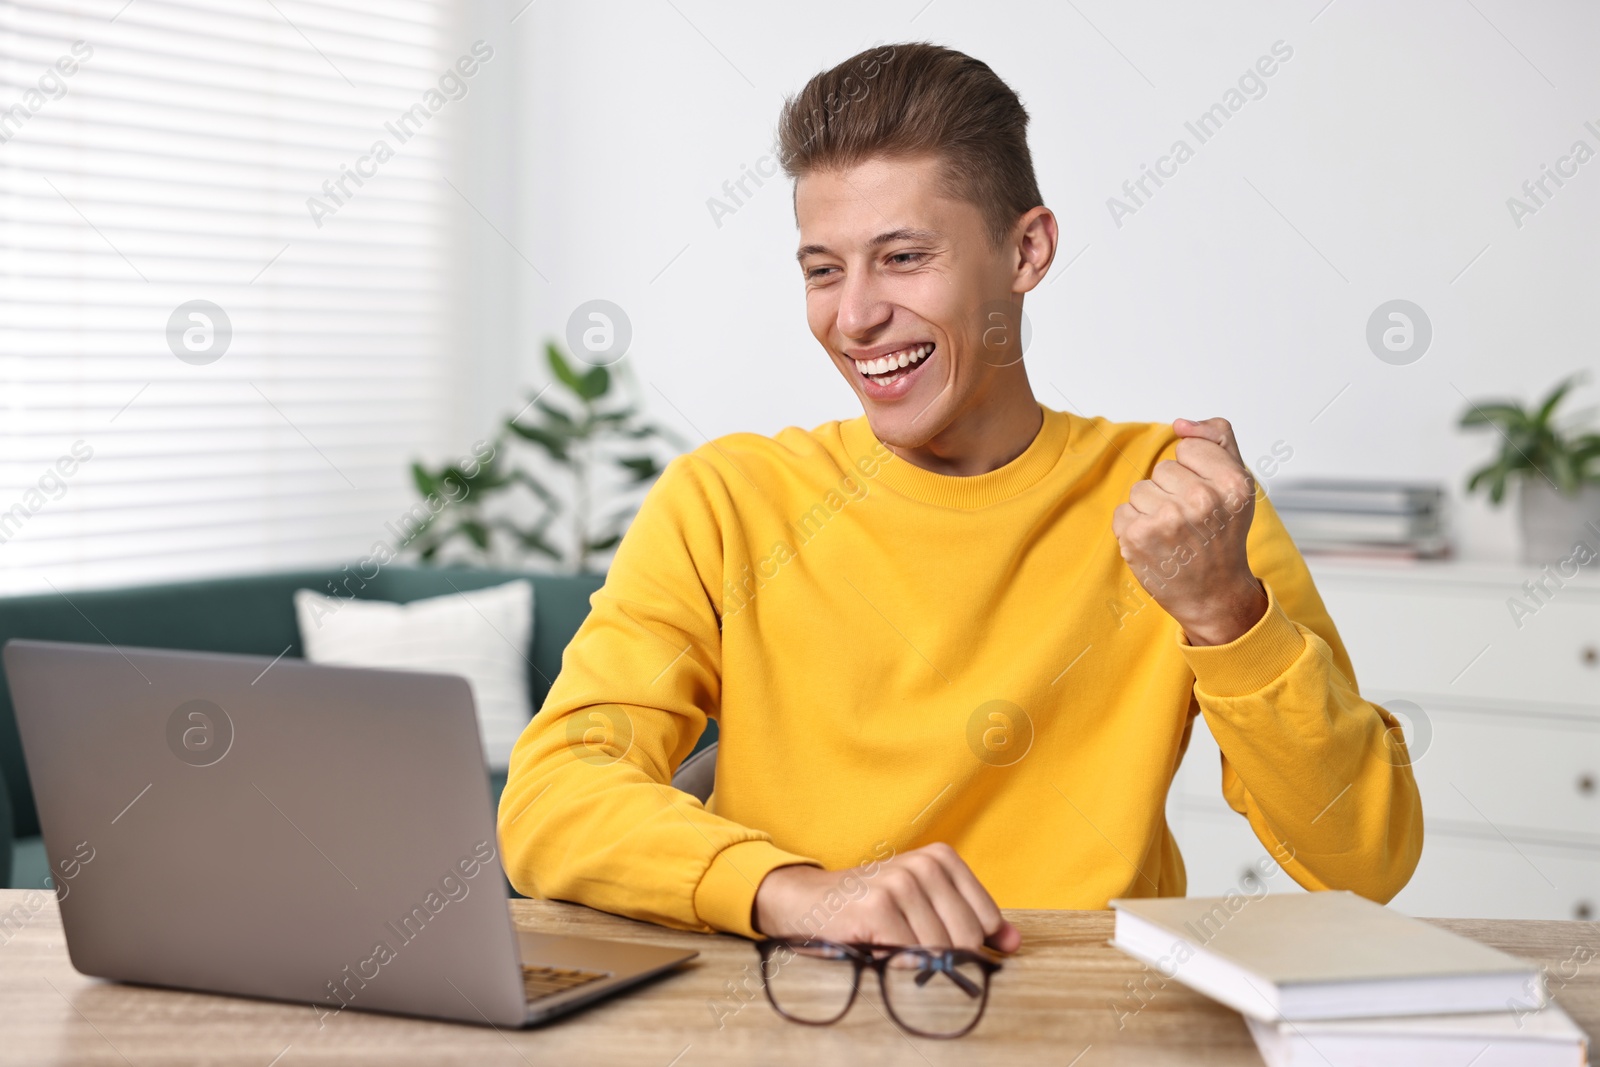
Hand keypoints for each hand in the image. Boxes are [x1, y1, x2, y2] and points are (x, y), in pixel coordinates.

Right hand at [752, 843, 1020, 953]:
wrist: (805, 902)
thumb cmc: (868, 909)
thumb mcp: (922, 903)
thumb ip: (969, 920)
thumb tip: (1013, 943)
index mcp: (941, 858)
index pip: (986, 919)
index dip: (973, 944)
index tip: (946, 947)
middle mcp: (923, 865)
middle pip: (968, 938)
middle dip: (944, 956)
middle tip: (909, 947)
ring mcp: (900, 884)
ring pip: (941, 950)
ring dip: (916, 961)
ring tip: (889, 944)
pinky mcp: (878, 908)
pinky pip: (911, 956)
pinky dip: (897, 964)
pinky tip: (877, 949)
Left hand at [1111, 417, 1268, 645]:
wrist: (1214, 594)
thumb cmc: (1223, 536)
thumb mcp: (1237, 483)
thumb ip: (1217, 439)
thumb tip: (1180, 424)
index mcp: (1232, 484)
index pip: (1187, 448)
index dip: (1193, 472)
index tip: (1206, 498)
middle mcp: (1202, 501)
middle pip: (1162, 469)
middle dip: (1172, 491)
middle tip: (1190, 522)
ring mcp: (1167, 520)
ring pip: (1140, 489)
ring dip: (1151, 510)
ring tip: (1174, 535)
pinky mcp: (1137, 537)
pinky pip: (1123, 511)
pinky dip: (1134, 527)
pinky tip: (1156, 546)